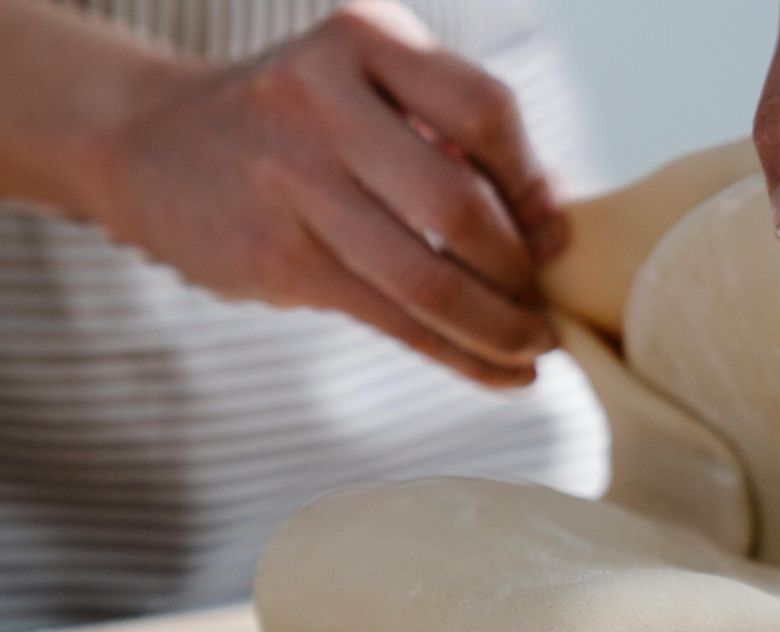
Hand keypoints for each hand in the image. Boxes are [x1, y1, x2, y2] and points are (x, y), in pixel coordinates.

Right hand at [87, 0, 564, 385]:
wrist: (150, 146)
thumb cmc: (293, 124)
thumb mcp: (366, 90)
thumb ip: (452, 138)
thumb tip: (551, 219)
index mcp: (364, 40)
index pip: (484, 111)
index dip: (532, 184)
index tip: (555, 235)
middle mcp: (323, 100)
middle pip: (459, 204)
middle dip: (519, 272)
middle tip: (545, 307)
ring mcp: (291, 181)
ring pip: (427, 278)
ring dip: (499, 328)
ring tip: (532, 350)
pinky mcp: (276, 258)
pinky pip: (392, 320)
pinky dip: (458, 354)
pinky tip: (498, 371)